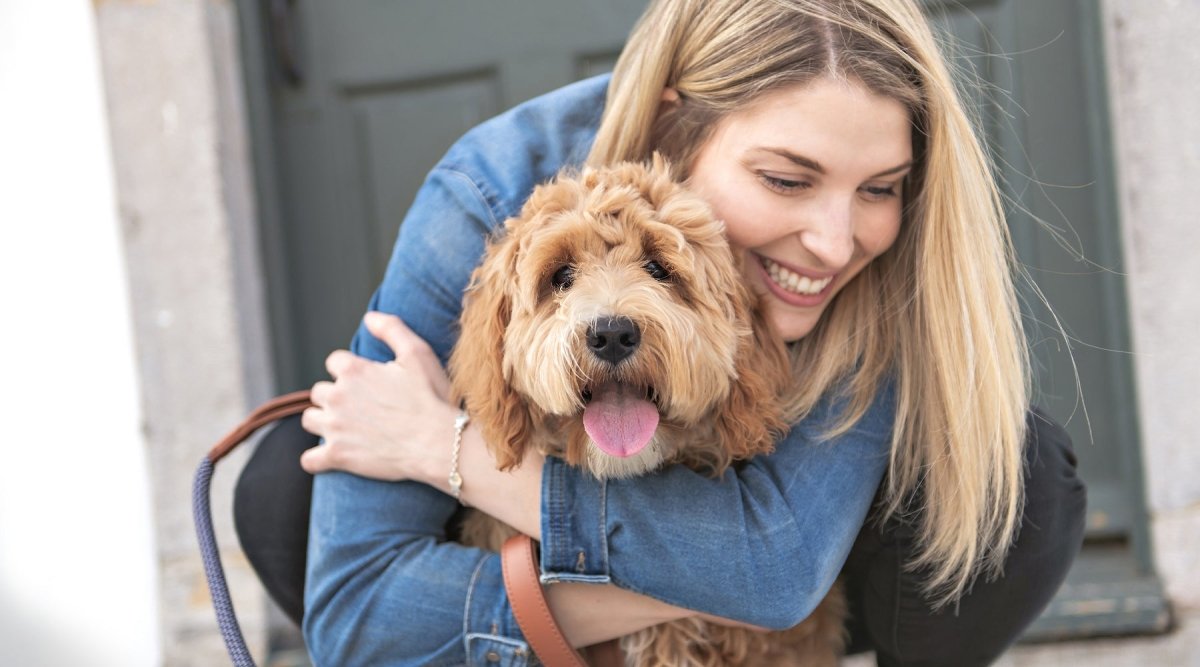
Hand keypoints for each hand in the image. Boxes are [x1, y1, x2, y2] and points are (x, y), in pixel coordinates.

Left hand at [300, 312, 456, 482]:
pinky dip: (317, 459)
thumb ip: (392, 329)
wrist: (439, 443)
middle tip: (360, 407)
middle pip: (320, 391)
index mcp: (354, 370)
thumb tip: (369, 317)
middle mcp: (338, 396)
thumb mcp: (418, 353)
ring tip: (345, 428)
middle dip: (336, 396)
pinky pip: (309, 459)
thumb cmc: (432, 397)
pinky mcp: (338, 456)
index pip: (335, 362)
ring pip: (310, 419)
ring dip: (323, 421)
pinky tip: (330, 457)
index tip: (367, 381)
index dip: (350, 370)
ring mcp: (335, 427)